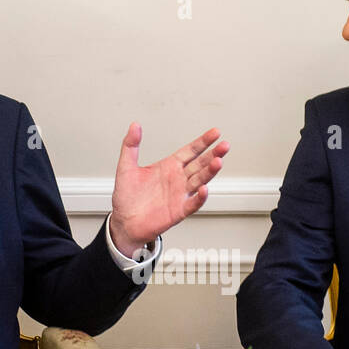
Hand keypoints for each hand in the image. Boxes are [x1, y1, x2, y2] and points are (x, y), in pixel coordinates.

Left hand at [108, 123, 228, 254]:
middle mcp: (178, 179)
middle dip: (213, 154)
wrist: (124, 222)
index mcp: (169, 166)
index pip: (191, 151)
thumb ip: (130, 145)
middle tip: (224, 146)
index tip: (215, 133)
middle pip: (200, 164)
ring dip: (209, 172)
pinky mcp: (178, 211)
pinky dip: (199, 197)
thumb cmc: (126, 196)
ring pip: (199, 181)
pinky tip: (204, 189)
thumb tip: (134, 125)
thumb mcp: (126, 166)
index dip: (203, 142)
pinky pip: (192, 204)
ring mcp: (180, 195)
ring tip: (218, 162)